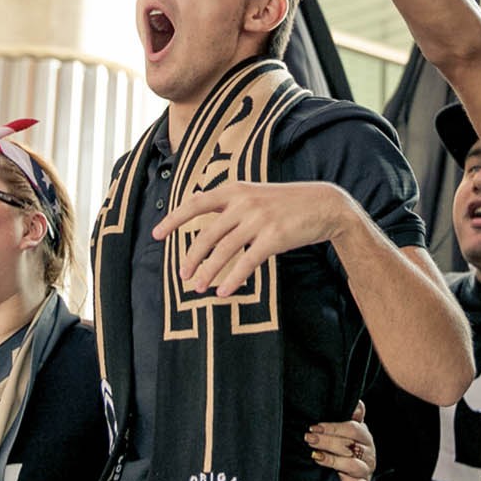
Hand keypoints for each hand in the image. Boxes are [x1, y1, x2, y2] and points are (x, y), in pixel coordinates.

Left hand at [153, 181, 355, 296]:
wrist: (324, 205)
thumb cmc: (286, 203)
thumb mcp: (255, 194)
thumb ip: (230, 203)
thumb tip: (202, 207)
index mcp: (235, 190)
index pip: (195, 203)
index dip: (174, 219)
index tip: (156, 234)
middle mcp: (243, 203)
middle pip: (207, 233)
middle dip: (191, 256)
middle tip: (182, 274)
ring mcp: (258, 220)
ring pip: (224, 250)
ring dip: (208, 272)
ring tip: (198, 288)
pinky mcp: (273, 237)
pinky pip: (246, 262)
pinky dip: (233, 279)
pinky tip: (224, 291)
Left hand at [307, 400, 375, 480]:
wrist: (352, 473)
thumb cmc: (347, 447)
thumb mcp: (349, 430)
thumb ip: (353, 416)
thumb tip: (357, 403)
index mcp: (365, 436)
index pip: (353, 428)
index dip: (333, 428)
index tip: (314, 428)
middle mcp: (368, 453)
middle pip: (350, 446)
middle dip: (327, 442)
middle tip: (309, 439)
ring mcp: (367, 470)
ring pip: (353, 465)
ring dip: (332, 460)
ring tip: (316, 456)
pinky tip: (334, 476)